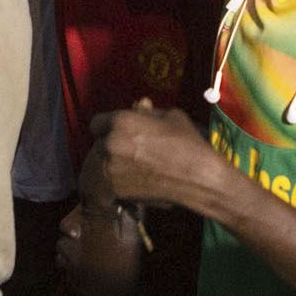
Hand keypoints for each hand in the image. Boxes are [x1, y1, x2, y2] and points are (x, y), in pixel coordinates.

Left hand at [94, 103, 218, 209]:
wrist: (198, 178)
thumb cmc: (188, 143)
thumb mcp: (169, 117)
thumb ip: (147, 113)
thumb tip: (140, 105)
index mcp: (120, 122)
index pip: (97, 123)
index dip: (108, 127)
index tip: (118, 132)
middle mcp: (110, 144)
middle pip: (98, 144)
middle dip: (109, 145)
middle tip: (128, 151)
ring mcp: (110, 169)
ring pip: (99, 164)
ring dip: (110, 163)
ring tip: (130, 167)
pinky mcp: (116, 189)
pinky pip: (107, 182)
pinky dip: (115, 181)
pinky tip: (132, 179)